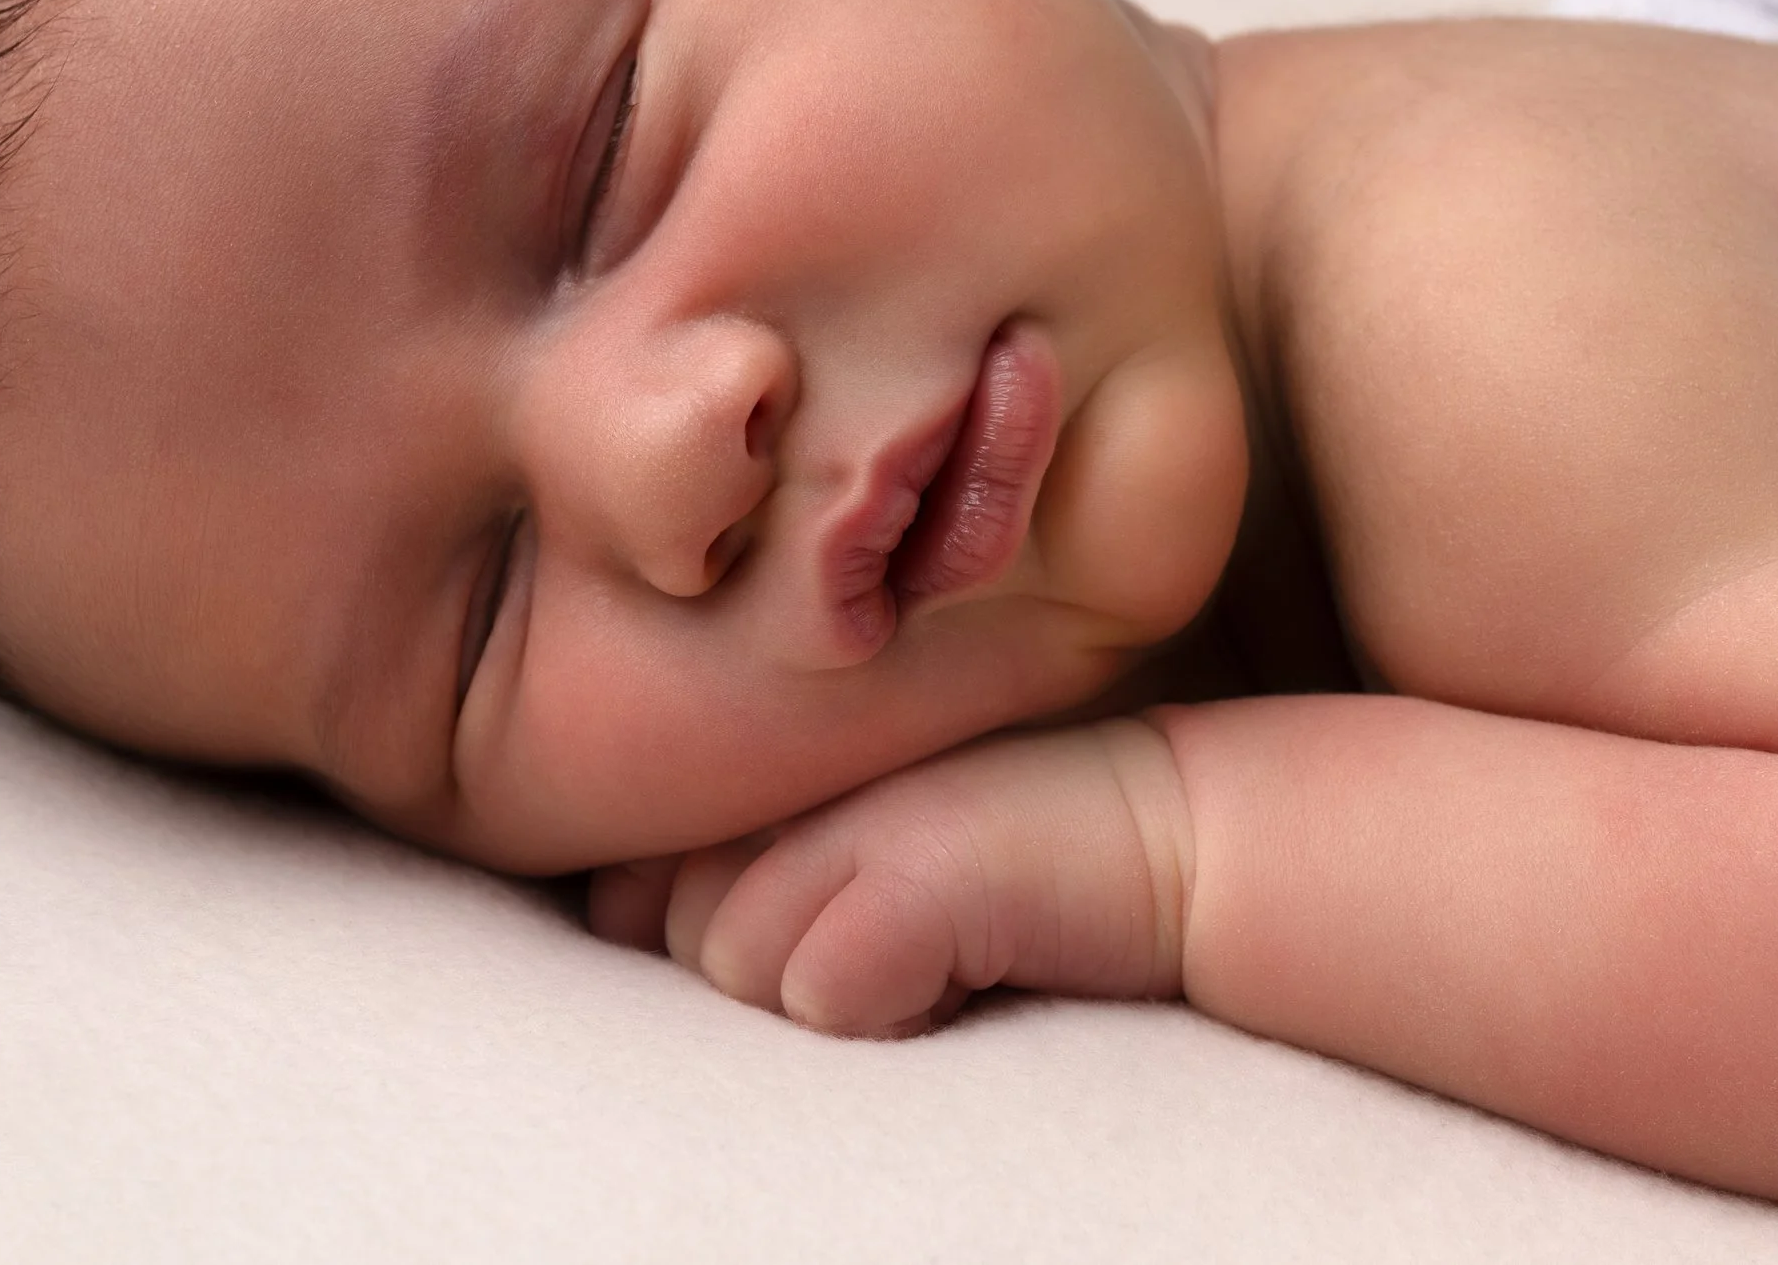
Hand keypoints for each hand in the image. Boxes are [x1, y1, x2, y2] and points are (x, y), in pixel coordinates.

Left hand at [589, 718, 1193, 1036]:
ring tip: (936, 948)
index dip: (696, 929)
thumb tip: (609, 911)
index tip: (822, 927)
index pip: (634, 891)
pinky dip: (893, 1006)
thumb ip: (735, 868)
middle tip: (899, 933)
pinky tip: (964, 969)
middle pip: (687, 942)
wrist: (1168, 837)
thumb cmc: (1000, 864)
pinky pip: (823, 995)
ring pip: (741, 971)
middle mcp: (788, 771)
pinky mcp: (911, 868)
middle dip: (778, 969)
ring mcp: (845, 810)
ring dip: (838, 992)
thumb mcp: (854, 856)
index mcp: (764, 769)